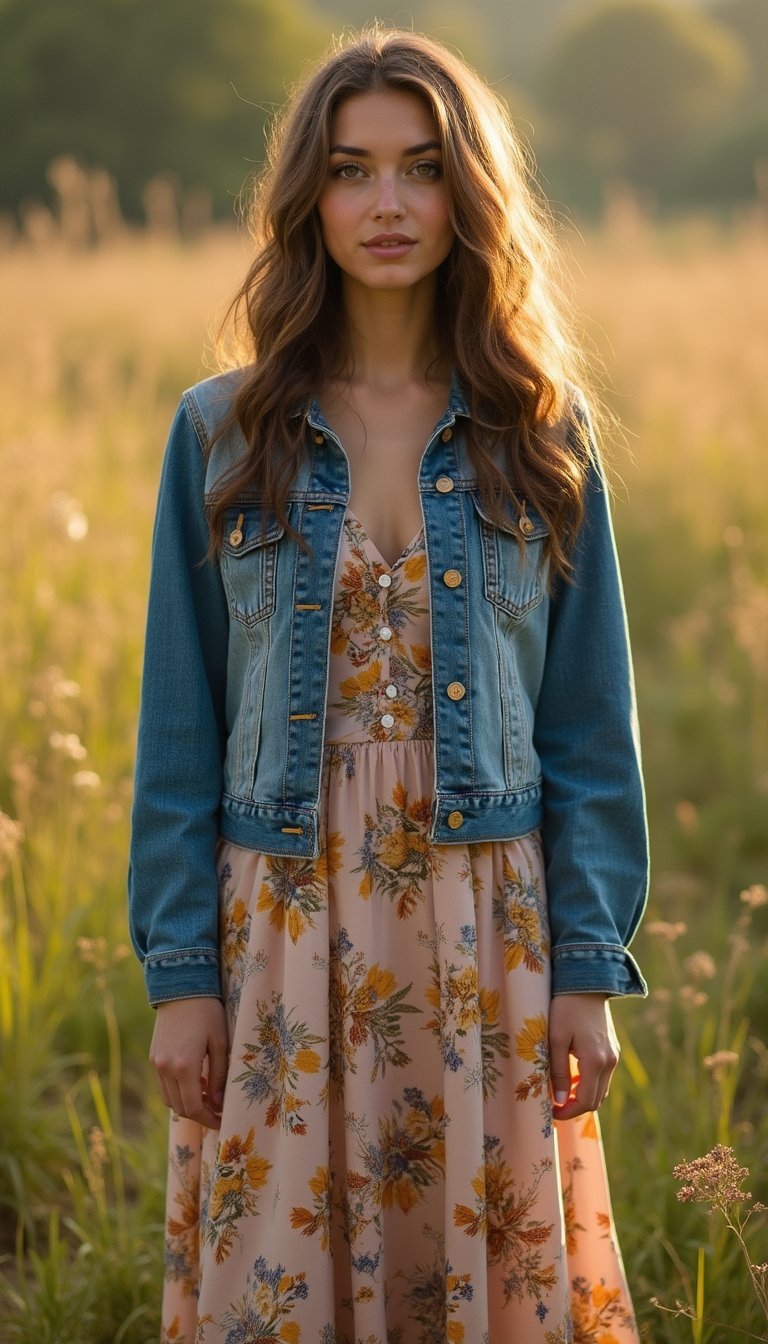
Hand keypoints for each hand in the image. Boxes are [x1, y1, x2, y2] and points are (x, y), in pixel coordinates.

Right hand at [150, 996, 228, 1129]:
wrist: (180, 986)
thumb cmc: (207, 1012)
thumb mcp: (220, 1042)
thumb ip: (219, 1076)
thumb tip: (219, 1103)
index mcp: (184, 1066)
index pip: (194, 1108)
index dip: (209, 1120)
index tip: (223, 1121)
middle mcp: (165, 1068)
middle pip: (180, 1108)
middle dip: (200, 1114)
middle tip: (218, 1111)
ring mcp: (156, 1063)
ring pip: (169, 1099)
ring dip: (187, 1104)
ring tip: (208, 1095)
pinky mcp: (153, 1057)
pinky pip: (163, 1085)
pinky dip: (177, 1091)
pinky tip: (194, 1081)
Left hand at [548, 993, 618, 1119]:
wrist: (587, 982)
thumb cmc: (566, 1008)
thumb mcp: (556, 1039)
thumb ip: (559, 1071)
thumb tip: (560, 1100)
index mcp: (596, 1061)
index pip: (586, 1101)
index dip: (568, 1112)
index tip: (551, 1113)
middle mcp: (610, 1062)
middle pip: (596, 1099)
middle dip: (575, 1107)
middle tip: (554, 1105)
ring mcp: (614, 1056)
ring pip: (601, 1089)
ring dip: (583, 1095)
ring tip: (561, 1091)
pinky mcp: (613, 1049)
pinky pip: (603, 1076)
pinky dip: (589, 1082)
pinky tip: (573, 1075)